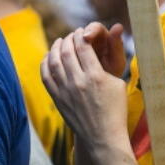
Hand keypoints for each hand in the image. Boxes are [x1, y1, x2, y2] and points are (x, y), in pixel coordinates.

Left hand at [41, 29, 132, 157]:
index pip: (83, 47)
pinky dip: (45, 64)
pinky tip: (49, 57)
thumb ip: (106, 64)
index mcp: (96, 76)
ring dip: (55, 48)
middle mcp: (78, 82)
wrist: (102, 134)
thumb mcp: (118, 82)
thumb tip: (101, 51)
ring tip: (59, 41)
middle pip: (67, 52)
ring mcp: (65, 91)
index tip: (83, 31)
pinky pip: (46, 77)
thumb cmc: (116, 107)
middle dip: (68, 39)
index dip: (82, 35)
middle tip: (72, 34)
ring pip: (54, 62)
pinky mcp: (57, 99)